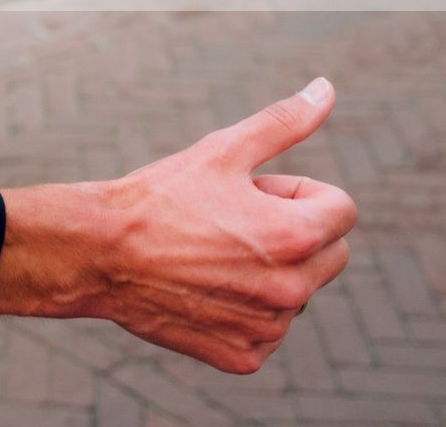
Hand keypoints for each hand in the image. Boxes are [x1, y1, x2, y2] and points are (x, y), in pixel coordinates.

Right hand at [0, 77, 354, 375]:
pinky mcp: (244, 357)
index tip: (256, 190)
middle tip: (237, 217)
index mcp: (295, 236)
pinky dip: (248, 307)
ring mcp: (268, 329)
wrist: (103, 252)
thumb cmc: (162, 195)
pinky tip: (206, 285)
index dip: (300, 190)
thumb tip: (326, 89)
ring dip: (273, 269)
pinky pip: (269, 327)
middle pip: (331, 253)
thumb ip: (284, 121)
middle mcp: (291, 291)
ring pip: (298, 290)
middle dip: (297, 230)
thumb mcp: (224, 148)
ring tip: (215, 249)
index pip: (342, 209)